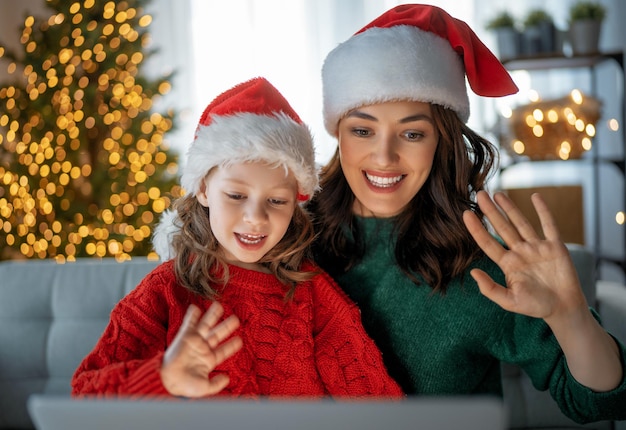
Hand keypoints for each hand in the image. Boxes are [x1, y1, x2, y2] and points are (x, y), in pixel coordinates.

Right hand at [161, 302, 241, 396]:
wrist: (168, 381)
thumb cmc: (184, 386)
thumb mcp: (204, 388)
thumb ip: (216, 384)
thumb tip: (227, 378)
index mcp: (208, 360)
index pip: (223, 351)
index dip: (231, 346)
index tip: (240, 340)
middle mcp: (202, 348)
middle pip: (217, 334)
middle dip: (226, 327)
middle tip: (236, 319)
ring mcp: (194, 341)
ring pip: (206, 326)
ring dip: (212, 316)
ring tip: (219, 306)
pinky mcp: (183, 337)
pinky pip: (188, 323)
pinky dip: (192, 315)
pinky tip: (196, 307)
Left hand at [462, 191, 587, 321]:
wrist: (563, 308)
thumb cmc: (535, 306)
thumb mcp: (509, 301)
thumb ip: (490, 289)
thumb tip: (473, 273)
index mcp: (507, 264)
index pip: (488, 243)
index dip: (477, 228)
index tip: (465, 214)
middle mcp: (520, 252)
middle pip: (502, 227)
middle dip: (490, 211)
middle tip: (479, 194)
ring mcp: (537, 248)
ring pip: (521, 223)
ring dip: (510, 208)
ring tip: (498, 193)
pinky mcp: (555, 247)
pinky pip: (549, 225)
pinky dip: (543, 211)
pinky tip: (535, 197)